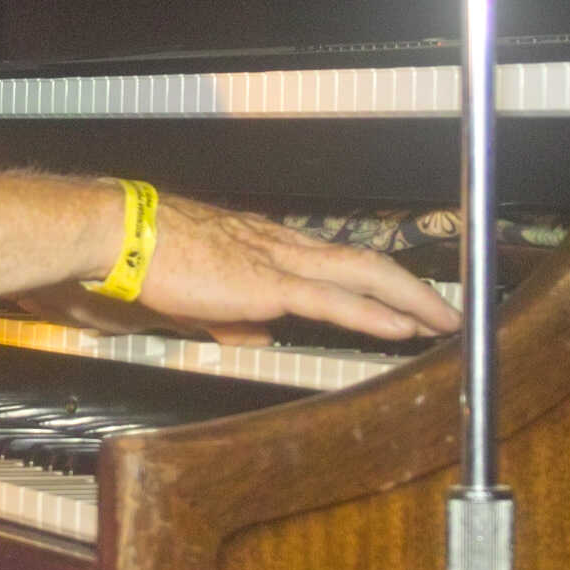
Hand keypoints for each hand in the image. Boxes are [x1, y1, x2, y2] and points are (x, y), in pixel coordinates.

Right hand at [129, 195, 459, 345]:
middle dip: (413, 289)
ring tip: (445, 321)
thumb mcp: (197, 297)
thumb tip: (252, 336)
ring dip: (411, 300)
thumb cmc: (146, 258)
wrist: (121, 234)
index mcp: (266, 246)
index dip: (375, 283)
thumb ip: (230, 317)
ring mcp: (279, 262)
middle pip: (366, 263)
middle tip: (447, 313)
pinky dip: (375, 314)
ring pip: (364, 275)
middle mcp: (282, 246)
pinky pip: (334, 300)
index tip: (403, 302)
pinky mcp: (267, 285)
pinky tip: (403, 328)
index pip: (336, 263)